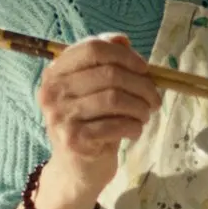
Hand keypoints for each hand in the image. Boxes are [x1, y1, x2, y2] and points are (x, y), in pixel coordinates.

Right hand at [34, 33, 160, 208]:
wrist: (76, 169)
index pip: (92, 48)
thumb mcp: (92, 89)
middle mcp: (52, 92)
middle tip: (154, 97)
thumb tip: (123, 39)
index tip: (144, 68)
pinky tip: (135, 130)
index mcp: (55, 72)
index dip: (124, 54)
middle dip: (141, 84)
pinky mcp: (74, 140)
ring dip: (140, 106)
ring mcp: (60, 116)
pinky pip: (115, 124)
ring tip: (146, 114)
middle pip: (109, 73)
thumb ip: (104, 62)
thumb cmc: (90, 122)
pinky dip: (133, 126)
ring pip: (115, 98)